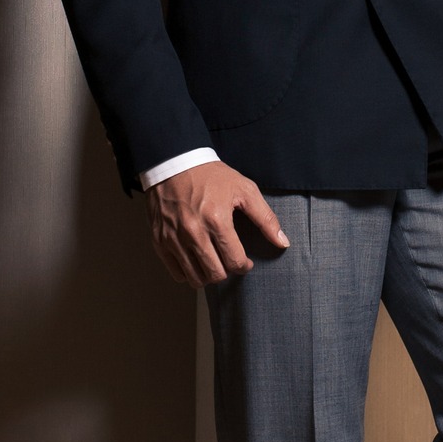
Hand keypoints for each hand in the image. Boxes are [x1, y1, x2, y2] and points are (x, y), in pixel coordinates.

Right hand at [146, 161, 289, 287]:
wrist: (174, 164)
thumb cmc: (210, 176)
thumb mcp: (244, 190)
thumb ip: (266, 218)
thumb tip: (282, 242)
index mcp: (216, 220)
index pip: (235, 261)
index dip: (244, 266)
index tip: (245, 262)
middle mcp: (193, 232)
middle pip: (215, 274)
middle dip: (227, 271)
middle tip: (229, 261)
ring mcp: (173, 238)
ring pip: (195, 278)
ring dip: (208, 275)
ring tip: (213, 263)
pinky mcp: (159, 240)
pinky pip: (176, 273)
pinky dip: (188, 273)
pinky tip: (195, 261)